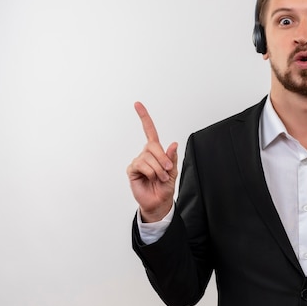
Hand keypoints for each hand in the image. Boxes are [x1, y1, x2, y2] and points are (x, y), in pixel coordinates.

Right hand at [126, 102, 177, 221]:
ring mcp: (138, 161)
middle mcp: (146, 154)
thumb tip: (173, 144)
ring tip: (160, 178)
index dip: (144, 117)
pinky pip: (142, 165)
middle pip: (153, 146)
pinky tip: (150, 179)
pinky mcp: (132, 169)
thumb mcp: (173, 171)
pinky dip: (151, 173)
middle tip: (167, 171)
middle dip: (163, 159)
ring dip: (158, 169)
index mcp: (156, 151)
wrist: (159, 201)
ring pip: (149, 158)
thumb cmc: (165, 186)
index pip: (149, 131)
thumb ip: (172, 158)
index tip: (137, 104)